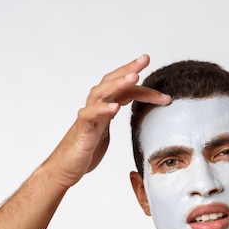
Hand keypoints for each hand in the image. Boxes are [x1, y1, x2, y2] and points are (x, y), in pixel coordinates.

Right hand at [45, 54, 170, 187]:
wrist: (63, 169)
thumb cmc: (85, 151)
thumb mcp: (106, 133)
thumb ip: (115, 121)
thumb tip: (137, 119)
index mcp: (105, 108)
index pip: (125, 91)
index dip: (143, 88)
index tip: (164, 91)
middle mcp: (96, 108)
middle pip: (111, 82)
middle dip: (129, 69)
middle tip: (145, 59)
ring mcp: (88, 117)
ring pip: (101, 92)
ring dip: (117, 83)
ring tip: (133, 77)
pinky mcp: (81, 130)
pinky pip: (89, 115)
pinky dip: (102, 109)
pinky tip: (115, 107)